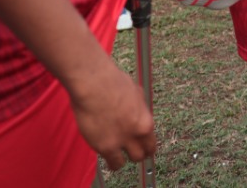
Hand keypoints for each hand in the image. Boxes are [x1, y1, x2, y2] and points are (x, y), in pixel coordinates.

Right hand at [67, 54, 155, 170]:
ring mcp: (120, 141)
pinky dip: (111, 162)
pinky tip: (107, 156)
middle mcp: (136, 133)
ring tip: (117, 157)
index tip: (144, 149)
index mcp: (145, 121)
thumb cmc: (112, 83)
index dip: (147, 148)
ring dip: (122, 160)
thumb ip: (139, 109)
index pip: (151, 143)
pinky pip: (112, 163)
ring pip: (125, 162)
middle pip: (141, 155)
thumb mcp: (136, 94)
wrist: (94, 84)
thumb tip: (138, 113)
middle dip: (136, 154)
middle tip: (130, 153)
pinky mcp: (104, 146)